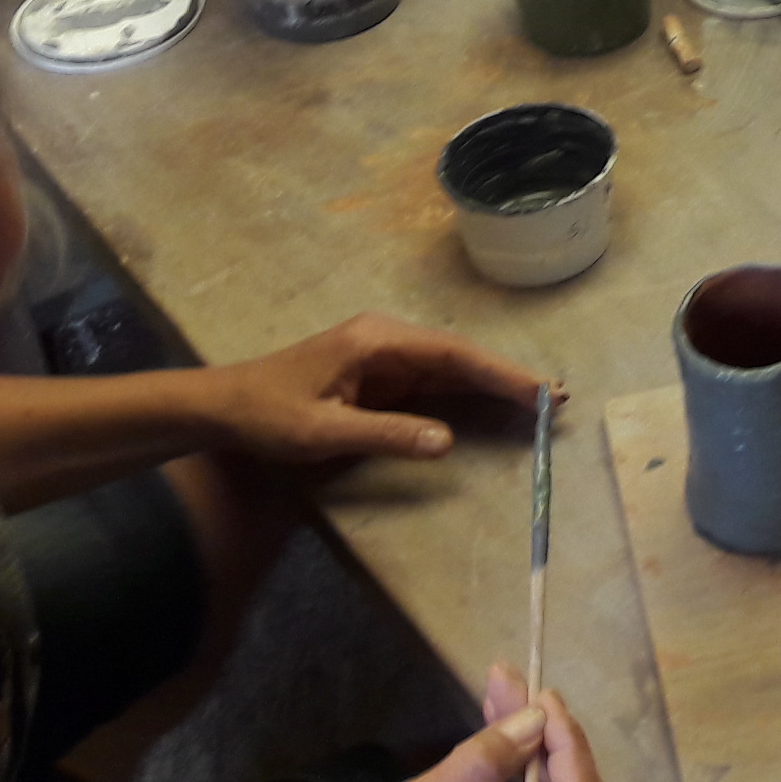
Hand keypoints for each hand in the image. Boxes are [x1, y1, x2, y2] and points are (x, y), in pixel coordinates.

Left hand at [206, 314, 544, 467]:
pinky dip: (469, 393)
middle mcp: (389, 339)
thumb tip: (447, 442)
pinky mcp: (384, 376)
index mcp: (377, 340)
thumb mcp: (322, 431)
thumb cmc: (267, 415)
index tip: (537, 389)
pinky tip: (498, 404)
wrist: (223, 406)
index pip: (452, 354)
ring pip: (453, 368)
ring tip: (542, 400)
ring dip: (493, 385)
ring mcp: (387, 356)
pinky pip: (436, 383)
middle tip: (557, 397)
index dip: (499, 372)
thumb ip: (386, 434)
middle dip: (508, 376)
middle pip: (461, 356)